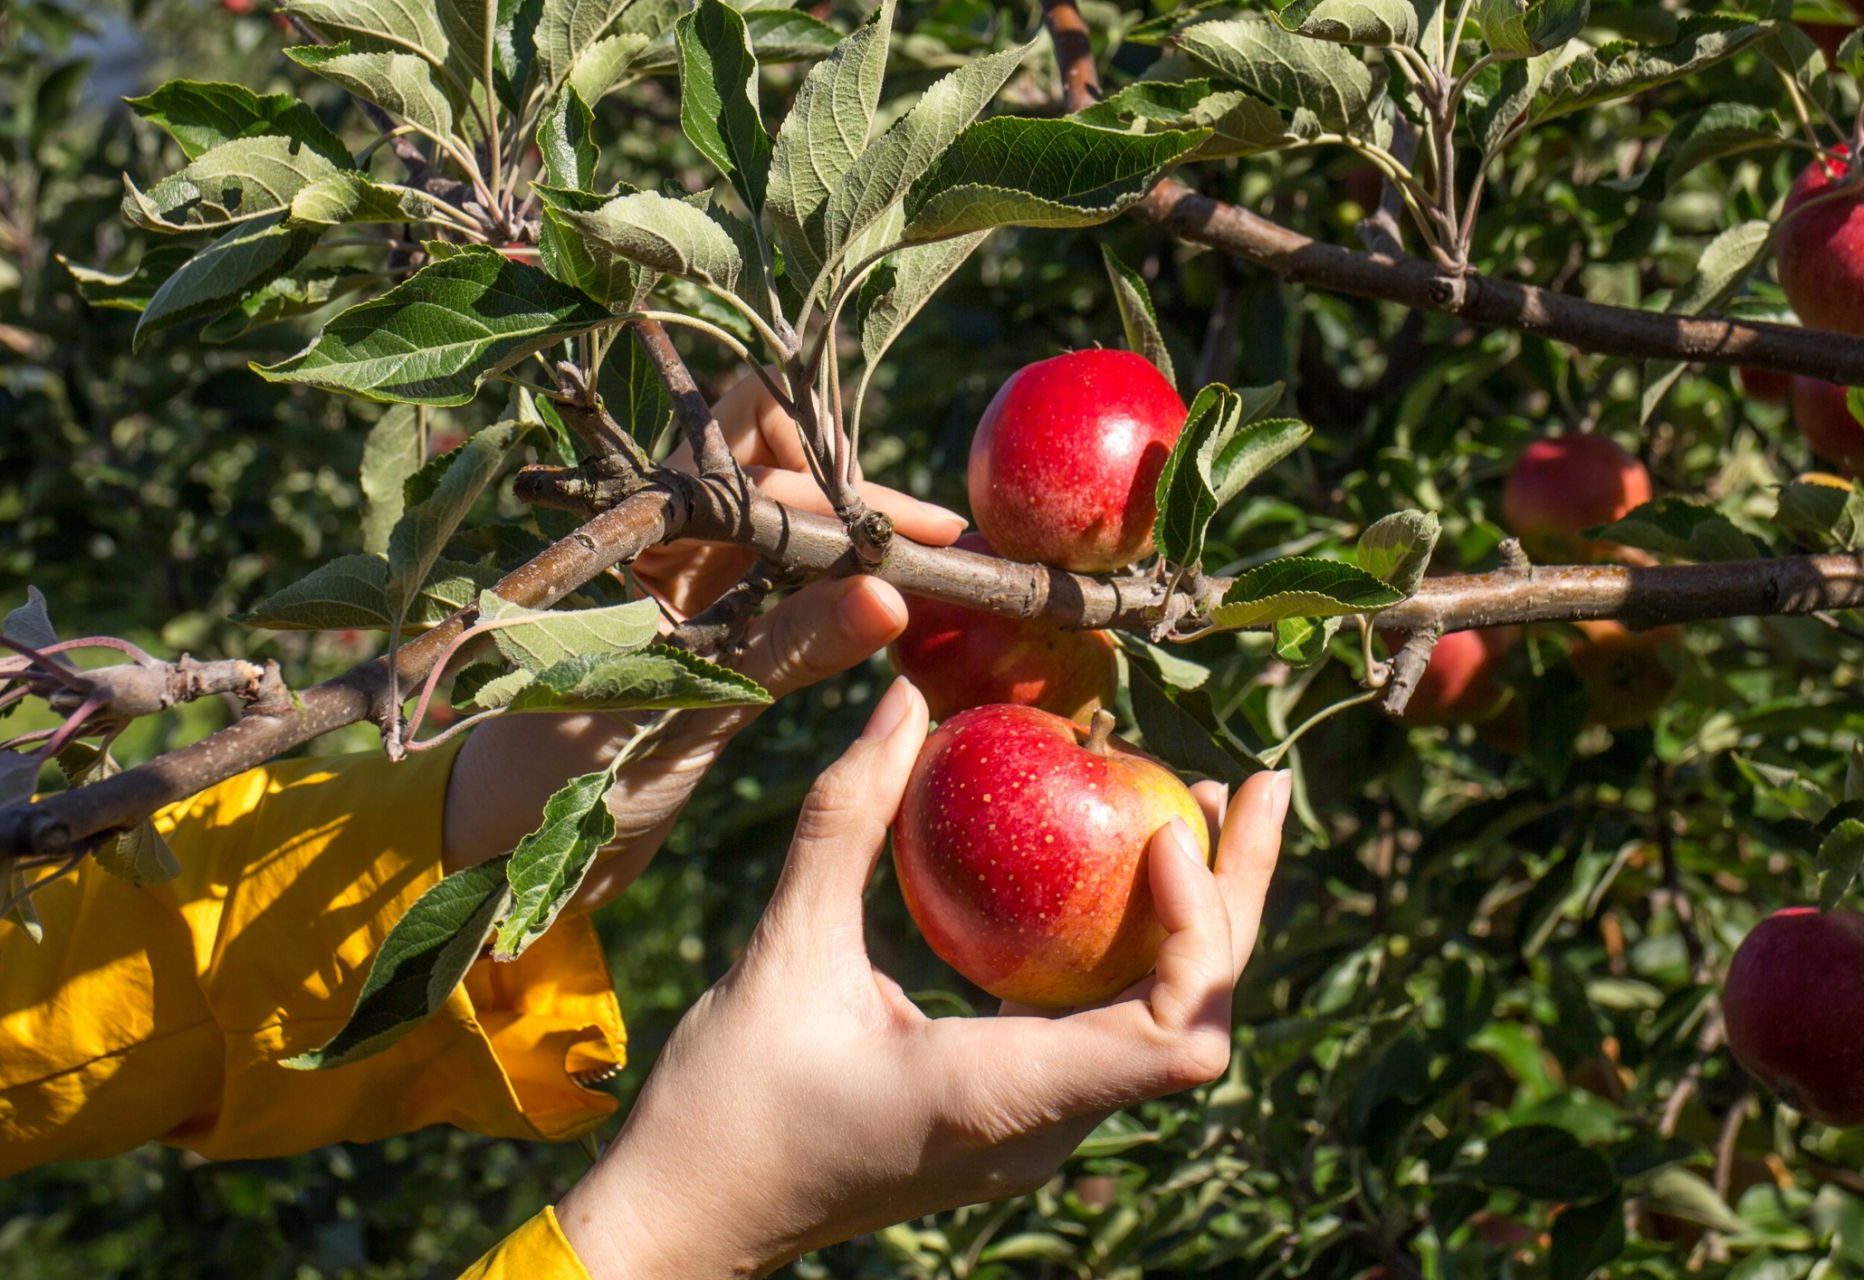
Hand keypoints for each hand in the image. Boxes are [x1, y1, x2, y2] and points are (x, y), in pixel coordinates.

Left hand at [443, 377, 967, 904]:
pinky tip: (885, 614)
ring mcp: (685, 578)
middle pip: (777, 459)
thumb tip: (890, 598)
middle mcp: (666, 534)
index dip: (853, 492)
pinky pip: (781, 581)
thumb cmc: (559, 773)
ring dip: (852, 540)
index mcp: (643, 526)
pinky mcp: (703, 625)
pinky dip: (836, 588)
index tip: (930, 536)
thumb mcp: (685, 706)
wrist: (498, 838)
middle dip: (856, 492)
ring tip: (928, 576)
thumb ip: (784, 649)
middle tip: (933, 547)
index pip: (764, 459)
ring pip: (785, 520)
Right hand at [556, 678, 1290, 1276]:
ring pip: (1162, 1028)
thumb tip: (906, 698)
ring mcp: (1033, 1131)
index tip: (1167, 832)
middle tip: (1261, 784)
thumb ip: (846, 820)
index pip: (1180, 1036)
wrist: (691, 1219)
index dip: (1205, 931)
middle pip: (1196, 1022)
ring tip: (1195, 810)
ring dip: (1194, 924)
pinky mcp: (1010, 1117)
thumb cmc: (726, 1107)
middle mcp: (1044, 1129)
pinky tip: (1105, 877)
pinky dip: (1130, 950)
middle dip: (1238, 899)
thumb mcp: (783, 950)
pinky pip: (1106, 1031)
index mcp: (1006, 1099)